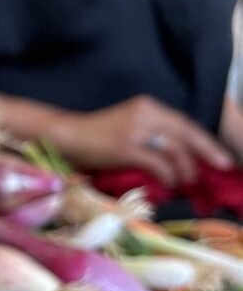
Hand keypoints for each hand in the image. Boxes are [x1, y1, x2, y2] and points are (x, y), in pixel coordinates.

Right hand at [52, 95, 232, 185]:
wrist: (67, 136)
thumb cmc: (96, 136)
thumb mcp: (129, 126)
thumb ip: (152, 134)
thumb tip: (179, 155)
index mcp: (148, 106)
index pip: (184, 122)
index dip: (205, 140)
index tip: (220, 155)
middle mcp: (145, 113)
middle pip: (186, 133)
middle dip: (207, 151)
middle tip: (223, 166)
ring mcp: (135, 130)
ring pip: (174, 149)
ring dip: (185, 168)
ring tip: (187, 181)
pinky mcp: (125, 147)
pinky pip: (157, 162)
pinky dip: (168, 175)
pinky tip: (169, 184)